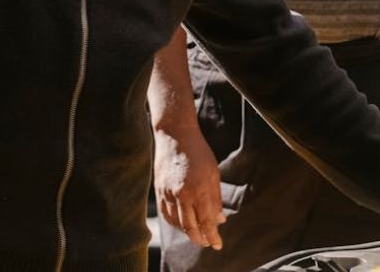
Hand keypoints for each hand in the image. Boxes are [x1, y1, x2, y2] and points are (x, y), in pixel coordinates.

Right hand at [154, 127, 225, 249]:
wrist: (175, 135)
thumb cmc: (199, 152)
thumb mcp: (213, 174)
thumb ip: (216, 199)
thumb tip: (220, 220)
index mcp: (199, 189)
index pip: (207, 221)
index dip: (212, 236)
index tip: (218, 244)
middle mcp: (182, 194)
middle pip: (190, 227)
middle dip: (200, 239)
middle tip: (208, 242)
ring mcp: (168, 193)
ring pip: (177, 223)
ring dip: (188, 232)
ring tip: (197, 234)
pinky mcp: (159, 190)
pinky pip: (166, 214)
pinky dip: (175, 223)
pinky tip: (183, 223)